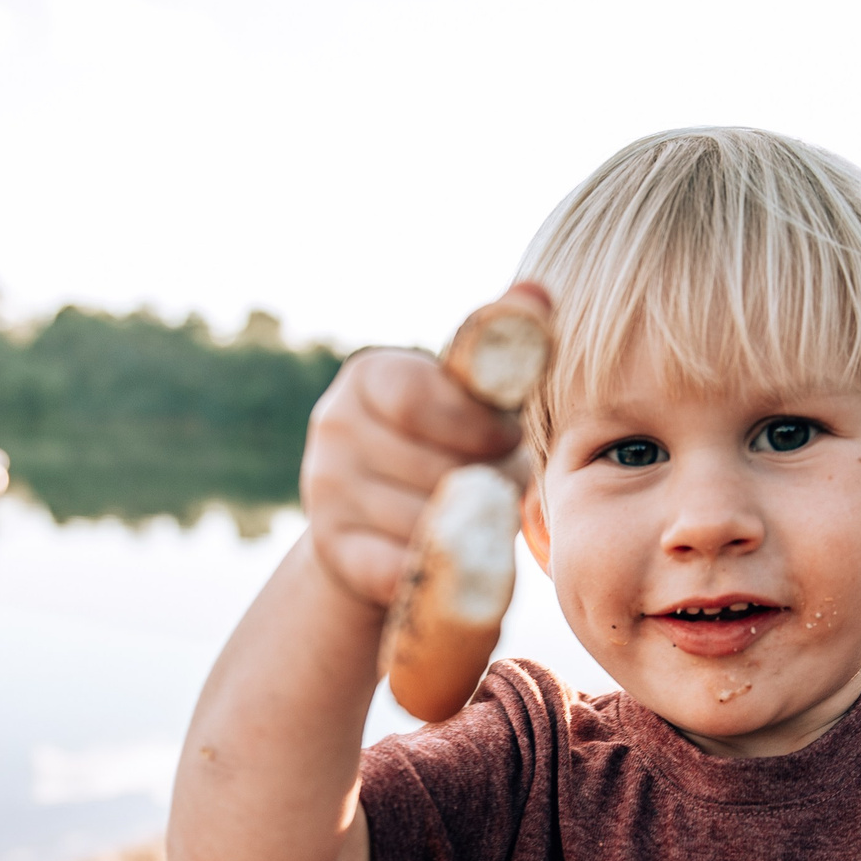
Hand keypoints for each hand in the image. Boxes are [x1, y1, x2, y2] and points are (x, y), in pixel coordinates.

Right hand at [300, 347, 525, 606]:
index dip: (477, 428)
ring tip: (472, 516)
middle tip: (495, 486)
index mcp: (370, 375)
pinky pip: (398, 568)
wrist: (379, 521)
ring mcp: (324, 490)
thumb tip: (536, 292)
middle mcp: (333, 426)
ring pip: (424, 521)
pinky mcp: (331, 549)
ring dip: (467, 527)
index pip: (421, 400)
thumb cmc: (446, 445)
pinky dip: (434, 569)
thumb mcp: (472, 395)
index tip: (505, 441)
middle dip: (484, 482)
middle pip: (434, 466)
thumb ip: (504, 348)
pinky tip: (448, 558)